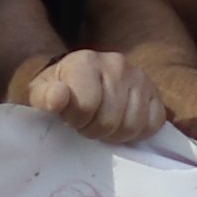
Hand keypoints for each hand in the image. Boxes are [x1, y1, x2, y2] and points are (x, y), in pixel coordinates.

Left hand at [3, 46, 171, 144]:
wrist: (77, 79)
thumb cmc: (57, 90)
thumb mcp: (40, 92)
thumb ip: (44, 96)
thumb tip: (57, 99)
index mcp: (87, 61)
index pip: (86, 106)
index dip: (75, 120)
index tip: (68, 118)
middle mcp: (118, 64)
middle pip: (110, 120)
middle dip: (94, 130)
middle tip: (85, 124)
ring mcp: (141, 78)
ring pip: (133, 125)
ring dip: (115, 135)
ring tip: (103, 124)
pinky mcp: (156, 93)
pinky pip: (154, 123)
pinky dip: (139, 132)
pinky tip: (122, 125)